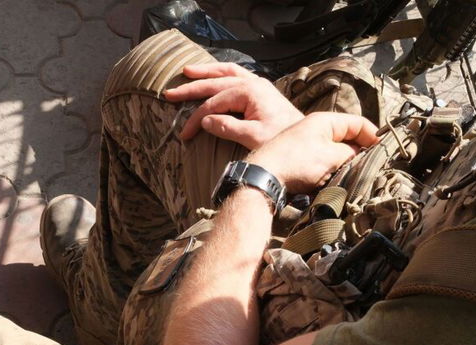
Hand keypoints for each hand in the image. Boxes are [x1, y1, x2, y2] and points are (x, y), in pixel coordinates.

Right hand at [164, 63, 303, 148]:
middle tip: (170, 93)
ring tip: (187, 71)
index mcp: (250, 92)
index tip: (184, 135)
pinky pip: (237, 76)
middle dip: (191, 88)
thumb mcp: (254, 137)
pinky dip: (222, 74)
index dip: (196, 119)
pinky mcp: (261, 91)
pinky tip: (214, 75)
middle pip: (215, 83)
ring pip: (226, 73)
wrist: (306, 142)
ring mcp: (258, 85)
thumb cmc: (282, 141)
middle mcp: (253, 84)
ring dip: (206, 72)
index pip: (213, 103)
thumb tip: (206, 121)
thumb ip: (228, 127)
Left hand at [246, 112, 379, 193]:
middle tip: (367, 167)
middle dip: (358, 153)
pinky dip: (328, 173)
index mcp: (324, 121)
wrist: (263, 177)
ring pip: (334, 154)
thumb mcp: (331, 156)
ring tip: (348, 176)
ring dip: (342, 166)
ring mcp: (305, 145)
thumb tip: (362, 154)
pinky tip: (329, 183)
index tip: (383, 151)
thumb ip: (351, 154)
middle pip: (347, 139)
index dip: (373, 136)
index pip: (358, 123)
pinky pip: (321, 165)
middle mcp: (314, 130)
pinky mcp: (298, 161)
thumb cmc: (295, 162)